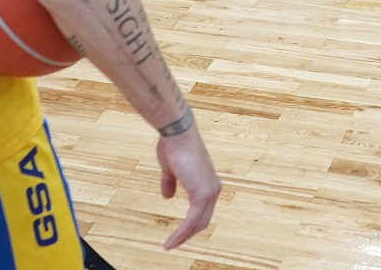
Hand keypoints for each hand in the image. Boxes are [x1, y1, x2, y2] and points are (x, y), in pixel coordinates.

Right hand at [155, 126, 221, 249]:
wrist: (177, 133)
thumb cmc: (174, 145)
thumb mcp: (170, 169)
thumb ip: (170, 183)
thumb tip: (167, 197)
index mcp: (208, 181)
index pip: (203, 210)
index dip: (191, 223)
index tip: (178, 233)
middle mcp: (213, 188)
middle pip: (203, 220)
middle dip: (188, 234)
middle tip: (173, 243)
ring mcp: (209, 192)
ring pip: (198, 223)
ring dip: (183, 237)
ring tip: (169, 246)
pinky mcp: (201, 194)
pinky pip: (191, 221)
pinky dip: (181, 233)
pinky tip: (170, 241)